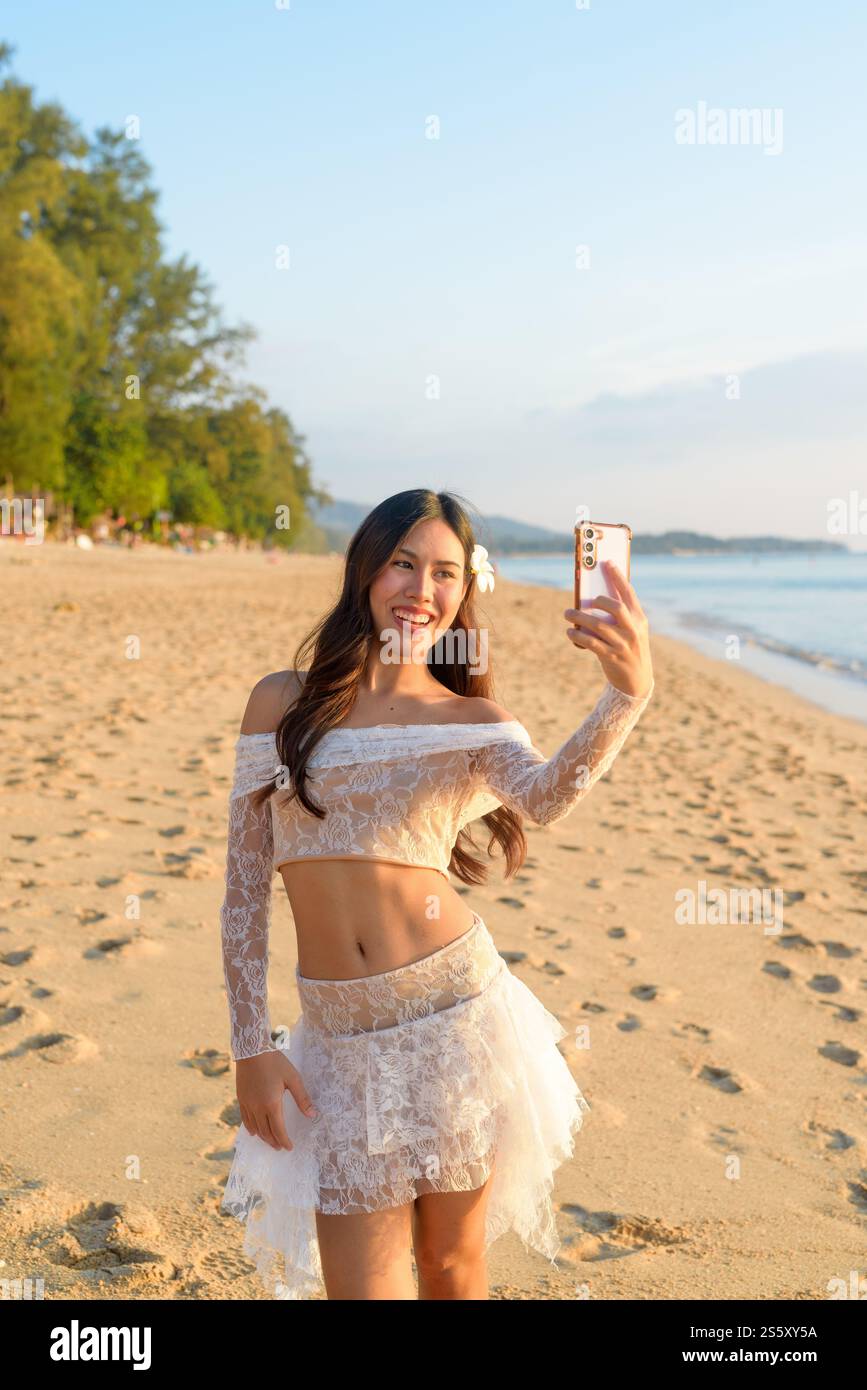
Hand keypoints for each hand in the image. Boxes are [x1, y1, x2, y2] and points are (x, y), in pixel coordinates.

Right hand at [235, 1051, 317, 1150]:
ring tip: (271, 1142)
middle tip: (281, 1147)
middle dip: (274, 1141)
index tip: (289, 1147)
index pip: (278, 1130)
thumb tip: (312, 1115)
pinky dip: (251, 1128)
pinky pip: (245, 1119)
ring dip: (263, 1137)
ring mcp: (247, 1104)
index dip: (284, 1141)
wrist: (252, 1050)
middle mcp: (257, 1107)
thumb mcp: (293, 1078)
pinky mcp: (241, 1098)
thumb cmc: (275, 1062)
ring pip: (255, 1127)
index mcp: (271, 1104)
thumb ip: (302, 1098)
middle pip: (266, 1132)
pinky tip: (254, 1132)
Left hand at [563, 560, 652, 697]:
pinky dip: (578, 636)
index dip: (618, 577)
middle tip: (586, 601)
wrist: (637, 681)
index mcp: (640, 619)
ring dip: (579, 617)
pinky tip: (570, 632)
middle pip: (616, 607)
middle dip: (598, 600)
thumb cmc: (630, 648)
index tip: (607, 563)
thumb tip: (596, 596)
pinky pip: (591, 643)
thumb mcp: (632, 630)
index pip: (629, 593)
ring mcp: (622, 644)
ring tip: (568, 614)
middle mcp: (633, 630)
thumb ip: (621, 615)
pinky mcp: (611, 657)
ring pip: (598, 625)